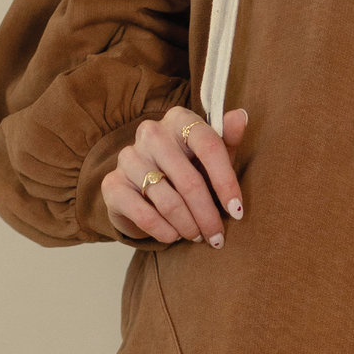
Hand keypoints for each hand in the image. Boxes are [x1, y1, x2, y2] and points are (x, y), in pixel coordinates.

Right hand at [102, 105, 248, 245]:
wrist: (142, 189)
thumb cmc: (186, 169)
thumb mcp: (209, 156)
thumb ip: (226, 139)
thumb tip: (240, 117)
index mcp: (179, 119)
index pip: (209, 146)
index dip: (226, 181)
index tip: (237, 210)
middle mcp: (151, 133)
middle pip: (190, 181)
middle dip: (208, 215)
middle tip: (217, 236)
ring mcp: (129, 157)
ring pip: (169, 202)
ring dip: (188, 226)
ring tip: (197, 236)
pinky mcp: (112, 184)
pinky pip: (145, 215)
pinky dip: (164, 231)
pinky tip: (174, 236)